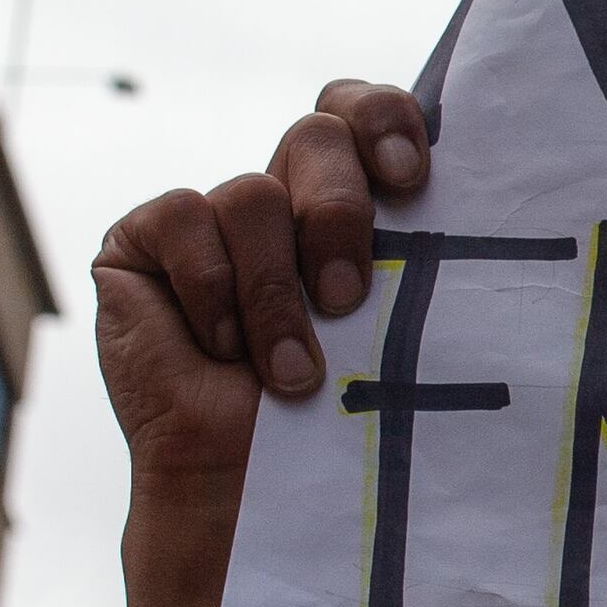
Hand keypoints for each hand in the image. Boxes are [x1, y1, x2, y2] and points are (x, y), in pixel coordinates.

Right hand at [92, 82, 433, 499]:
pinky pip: (184, 219)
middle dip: (339, 214)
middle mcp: (280, 200)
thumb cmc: (337, 421)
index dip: (383, 121)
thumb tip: (466, 195)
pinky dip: (211, 291)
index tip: (412, 179)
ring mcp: (208, 219)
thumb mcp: (390, 327)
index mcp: (347, 204)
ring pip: (252, 195)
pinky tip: (219, 350)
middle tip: (347, 300)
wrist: (254, 492)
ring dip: (275, 292)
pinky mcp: (141, 244)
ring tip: (290, 374)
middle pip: (315, 137)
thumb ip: (410, 254)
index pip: (362, 113)